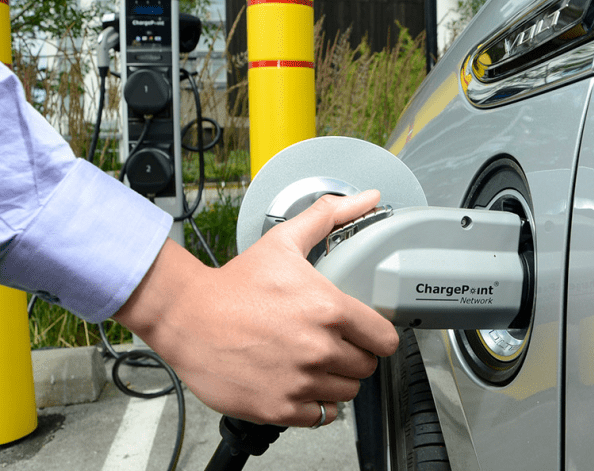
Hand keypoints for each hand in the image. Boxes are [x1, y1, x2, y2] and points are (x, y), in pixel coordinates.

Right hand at [113, 190, 398, 426]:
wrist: (188, 317)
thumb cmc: (235, 283)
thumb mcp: (284, 241)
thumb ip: (330, 217)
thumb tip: (368, 198)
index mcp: (329, 310)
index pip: (385, 339)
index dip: (377, 335)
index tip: (365, 332)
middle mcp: (319, 349)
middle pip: (367, 367)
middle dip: (354, 354)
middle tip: (331, 342)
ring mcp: (300, 382)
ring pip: (346, 393)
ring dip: (335, 379)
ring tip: (312, 361)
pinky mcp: (280, 408)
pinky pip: (321, 416)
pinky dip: (315, 403)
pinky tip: (299, 382)